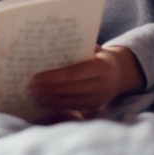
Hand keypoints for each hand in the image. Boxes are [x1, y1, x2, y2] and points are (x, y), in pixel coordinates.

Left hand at [29, 45, 144, 113]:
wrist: (121, 72)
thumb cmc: (100, 56)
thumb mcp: (94, 49)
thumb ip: (78, 49)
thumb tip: (51, 46)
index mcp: (102, 66)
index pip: (75, 72)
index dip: (55, 76)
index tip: (37, 76)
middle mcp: (103, 84)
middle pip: (71, 89)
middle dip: (50, 89)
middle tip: (32, 87)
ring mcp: (100, 99)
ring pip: (72, 102)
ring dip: (52, 100)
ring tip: (35, 95)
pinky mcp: (96, 108)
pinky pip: (75, 108)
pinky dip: (59, 106)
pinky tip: (46, 102)